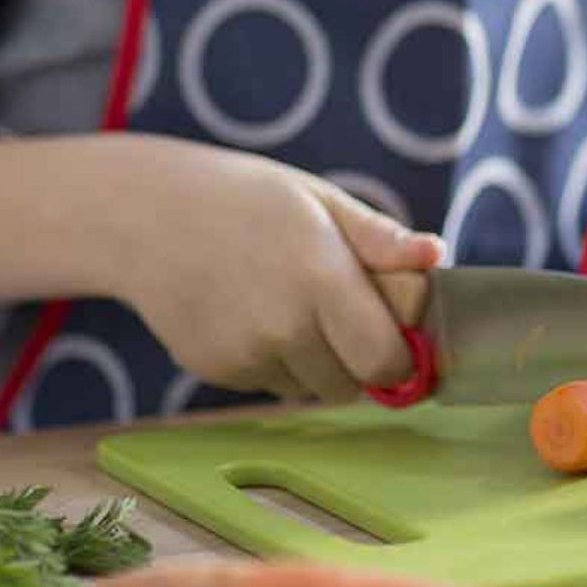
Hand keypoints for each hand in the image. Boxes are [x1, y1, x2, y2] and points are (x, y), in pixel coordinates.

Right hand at [110, 136, 443, 403]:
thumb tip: (437, 257)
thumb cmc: (248, 198)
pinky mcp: (215, 372)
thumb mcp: (322, 201)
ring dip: (318, 361)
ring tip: (292, 301)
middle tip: (348, 315)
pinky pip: (270, 383)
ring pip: (310, 388)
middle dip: (362, 362)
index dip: (403, 360)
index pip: (385, 361)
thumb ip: (381, 239)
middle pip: (351, 385)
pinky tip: (254, 311)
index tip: (404, 341)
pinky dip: (276, 360)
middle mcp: (284, 326)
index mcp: (322, 278)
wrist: (149, 215)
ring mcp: (245, 355)